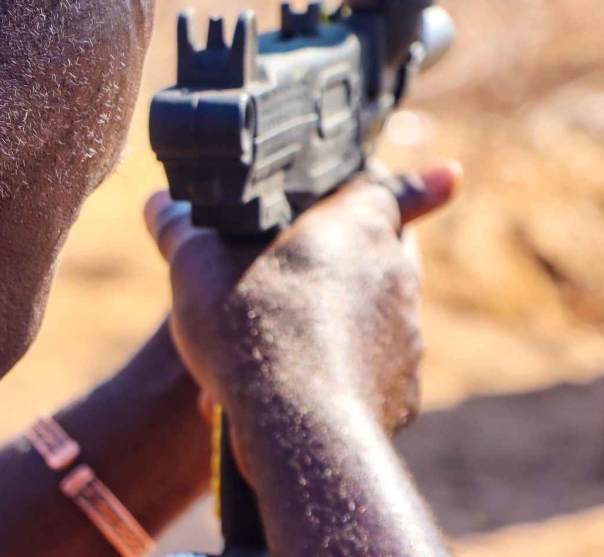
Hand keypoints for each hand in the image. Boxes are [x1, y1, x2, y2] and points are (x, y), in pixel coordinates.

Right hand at [144, 164, 460, 461]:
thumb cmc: (249, 327)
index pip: (388, 183)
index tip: (446, 176)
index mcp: (358, 222)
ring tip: (275, 339)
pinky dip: (343, 367)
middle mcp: (395, 272)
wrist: (297, 429)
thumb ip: (179, 228)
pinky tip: (297, 383)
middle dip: (347, 252)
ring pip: (374, 310)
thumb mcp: (195, 265)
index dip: (400, 180)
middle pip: (384, 244)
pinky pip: (373, 365)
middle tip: (301, 262)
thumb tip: (157, 204)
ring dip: (336, 316)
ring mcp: (407, 334)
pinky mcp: (403, 389)